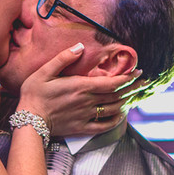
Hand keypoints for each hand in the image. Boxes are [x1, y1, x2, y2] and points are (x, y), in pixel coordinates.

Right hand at [17, 42, 141, 135]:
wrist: (29, 121)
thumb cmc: (34, 94)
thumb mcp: (44, 71)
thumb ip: (63, 58)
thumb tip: (80, 47)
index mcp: (81, 86)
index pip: (112, 82)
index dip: (128, 78)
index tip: (138, 72)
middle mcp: (88, 102)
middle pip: (117, 95)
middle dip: (132, 88)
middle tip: (143, 83)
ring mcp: (86, 116)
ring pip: (113, 110)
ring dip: (126, 102)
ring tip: (133, 96)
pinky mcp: (82, 127)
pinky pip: (104, 125)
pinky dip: (116, 120)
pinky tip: (120, 115)